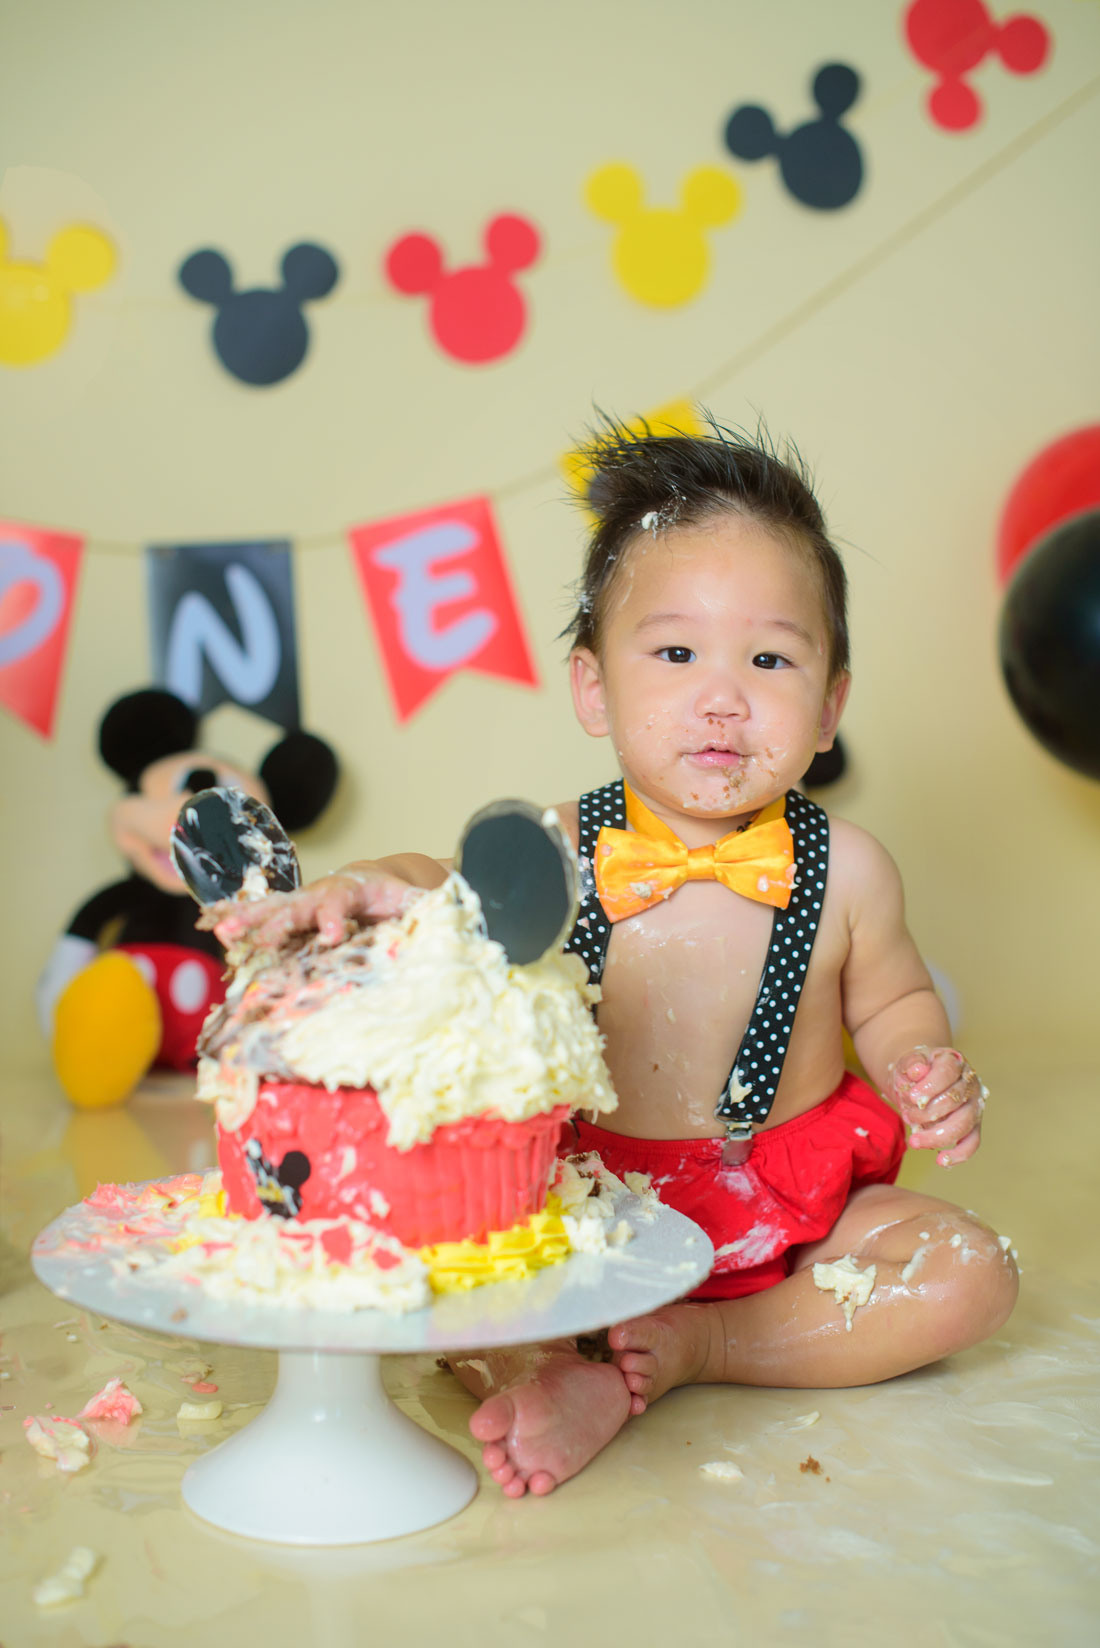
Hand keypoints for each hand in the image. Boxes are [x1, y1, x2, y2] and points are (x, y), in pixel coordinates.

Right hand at [211, 866, 420, 948]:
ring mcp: (304, 905)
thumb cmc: (402, 896)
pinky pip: (264, 921)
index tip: (330, 934)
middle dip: (273, 921)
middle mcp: (322, 893)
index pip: (339, 899)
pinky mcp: (293, 920)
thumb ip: (427, 907)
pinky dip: (242, 926)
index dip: (332, 915)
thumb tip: (446, 911)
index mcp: (352, 889)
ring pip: (272, 910)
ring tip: (221, 931)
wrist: (381, 884)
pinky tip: (217, 935)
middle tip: (253, 936)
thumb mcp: (418, 901)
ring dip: (247, 921)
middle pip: (295, 904)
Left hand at [890, 1045, 986, 1166]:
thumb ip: (912, 1063)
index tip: (912, 1098)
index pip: (947, 1072)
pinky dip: (959, 1154)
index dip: (930, 1086)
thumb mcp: (908, 1062)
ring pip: (963, 1124)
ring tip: (914, 1141)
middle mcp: (969, 1083)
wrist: (919, 1079)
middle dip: (927, 1113)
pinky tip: (942, 1161)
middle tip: (907, 1116)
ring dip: (937, 1135)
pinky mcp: (973, 1125)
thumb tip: (918, 1070)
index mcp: (954, 1062)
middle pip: (954, 1100)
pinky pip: (972, 1142)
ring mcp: (974, 1105)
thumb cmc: (915, 1071)